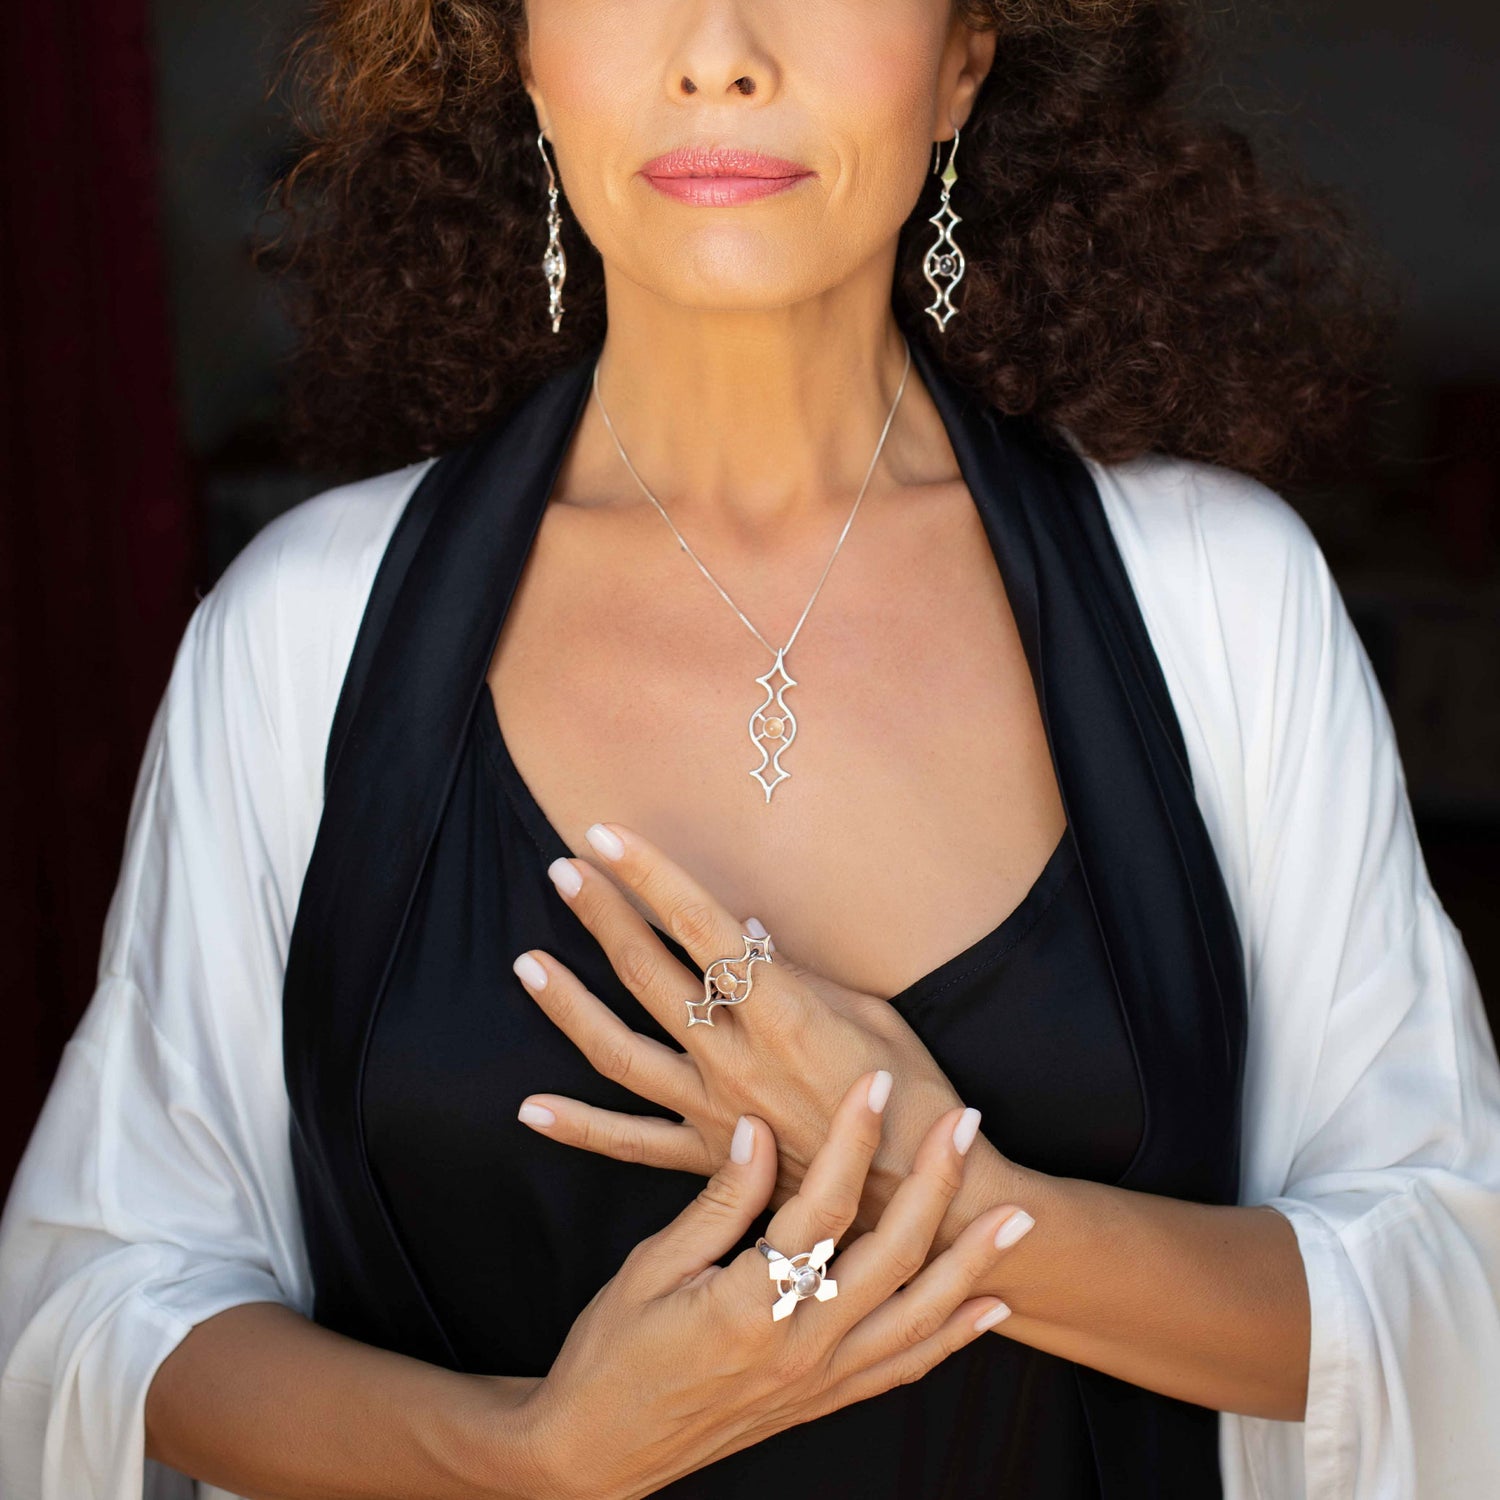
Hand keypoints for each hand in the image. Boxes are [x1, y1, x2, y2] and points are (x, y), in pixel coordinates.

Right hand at [508, 1071, 1030, 1499]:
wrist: (598, 1452)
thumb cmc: (611, 1353)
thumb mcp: (649, 1269)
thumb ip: (717, 1203)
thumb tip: (762, 1131)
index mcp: (749, 1306)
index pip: (821, 1207)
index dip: (853, 1140)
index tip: (878, 1085)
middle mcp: (799, 1348)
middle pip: (891, 1256)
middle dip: (936, 1184)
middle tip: (967, 1123)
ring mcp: (819, 1382)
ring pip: (918, 1317)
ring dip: (971, 1263)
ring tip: (1017, 1215)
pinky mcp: (824, 1402)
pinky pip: (904, 1369)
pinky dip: (953, 1338)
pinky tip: (990, 1306)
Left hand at [512, 820, 987, 1236]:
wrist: (920, 1203)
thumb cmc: (912, 1098)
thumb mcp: (872, 1016)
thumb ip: (801, 974)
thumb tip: (743, 929)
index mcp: (783, 1012)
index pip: (701, 927)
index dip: (651, 877)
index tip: (607, 836)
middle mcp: (736, 1058)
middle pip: (650, 976)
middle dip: (603, 917)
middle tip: (562, 870)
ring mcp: (713, 1110)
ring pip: (620, 1052)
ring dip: (569, 1005)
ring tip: (527, 964)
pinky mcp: (708, 1158)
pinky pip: (630, 1143)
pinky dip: (578, 1126)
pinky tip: (529, 1106)